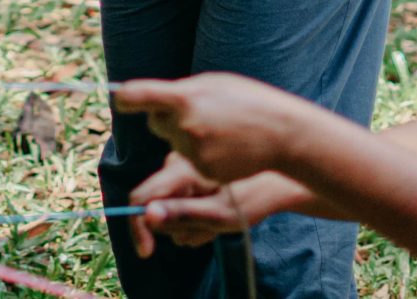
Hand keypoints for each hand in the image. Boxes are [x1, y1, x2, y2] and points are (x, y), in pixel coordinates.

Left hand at [112, 74, 313, 184]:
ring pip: (173, 142)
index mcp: (185, 98)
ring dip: (186, 136)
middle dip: (166, 117)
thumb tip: (158, 100)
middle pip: (156, 122)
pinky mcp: (203, 171)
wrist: (283, 134)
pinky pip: (189, 161)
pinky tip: (225, 147)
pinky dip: (201, 154)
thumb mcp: (215, 83)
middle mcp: (185, 125)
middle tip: (196, 111)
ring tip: (220, 128)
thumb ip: (183, 91)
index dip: (126, 97)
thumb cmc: (250, 100)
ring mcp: (194, 152)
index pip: (139, 95)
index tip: (121, 99)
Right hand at [129, 155, 282, 255]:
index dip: (138, 227)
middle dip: (177, 225)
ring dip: (190, 223)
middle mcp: (176, 163)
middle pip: (155, 205)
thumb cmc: (252, 196)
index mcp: (180, 168)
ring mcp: (182, 167)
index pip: (141, 197)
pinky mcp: (189, 175)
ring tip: (217, 220)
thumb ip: (182, 214)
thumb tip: (147, 215)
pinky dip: (196, 215)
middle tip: (207, 230)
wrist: (277, 179)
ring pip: (169, 208)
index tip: (147, 252)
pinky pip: (180, 202)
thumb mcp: (219, 214)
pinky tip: (217, 212)